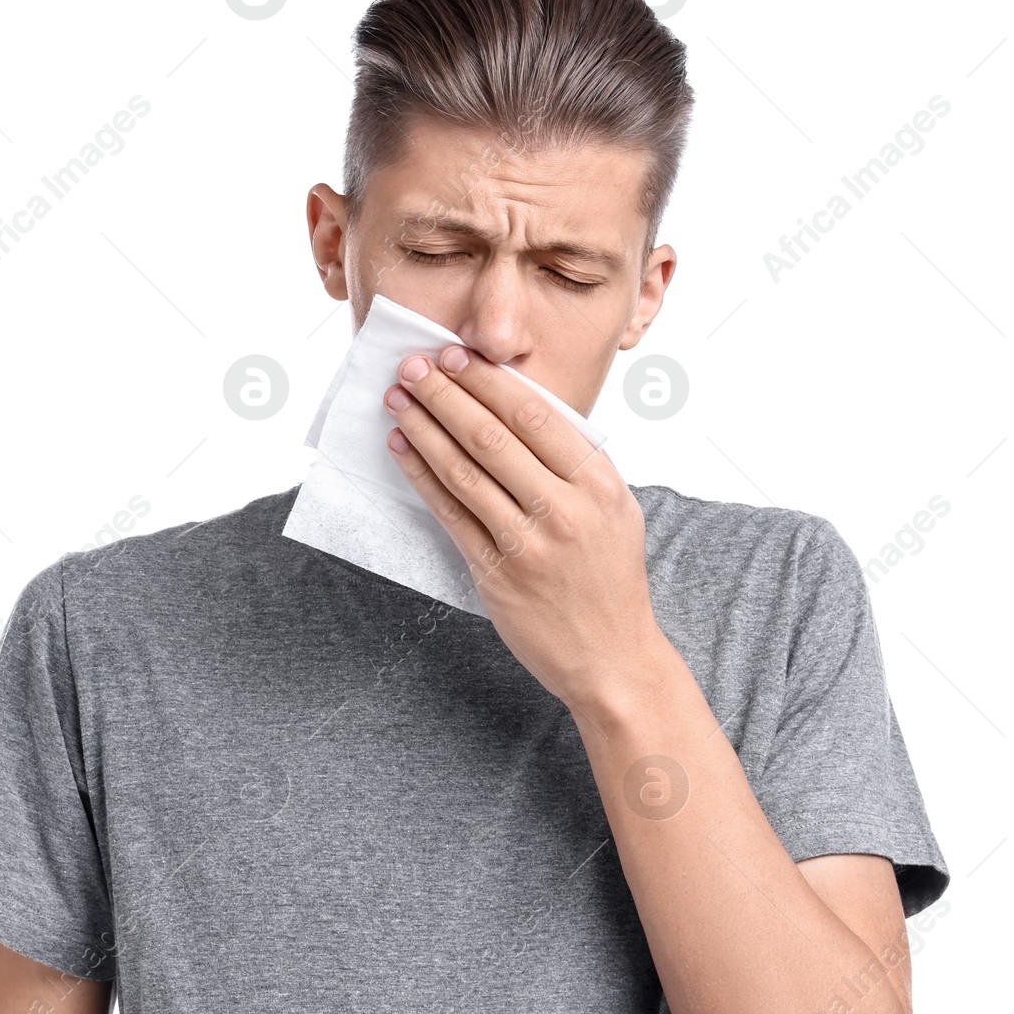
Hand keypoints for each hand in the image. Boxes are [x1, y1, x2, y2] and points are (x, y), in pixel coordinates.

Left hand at [383, 344, 672, 721]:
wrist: (612, 658)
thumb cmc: (610, 578)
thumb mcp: (616, 509)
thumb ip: (577, 462)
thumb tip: (517, 407)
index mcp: (600, 484)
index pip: (534, 415)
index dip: (486, 381)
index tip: (454, 355)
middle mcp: (566, 510)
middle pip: (492, 436)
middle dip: (444, 394)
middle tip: (411, 367)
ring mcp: (529, 545)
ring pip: (464, 471)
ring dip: (424, 429)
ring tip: (398, 401)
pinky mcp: (497, 575)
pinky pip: (450, 514)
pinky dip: (422, 477)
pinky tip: (403, 450)